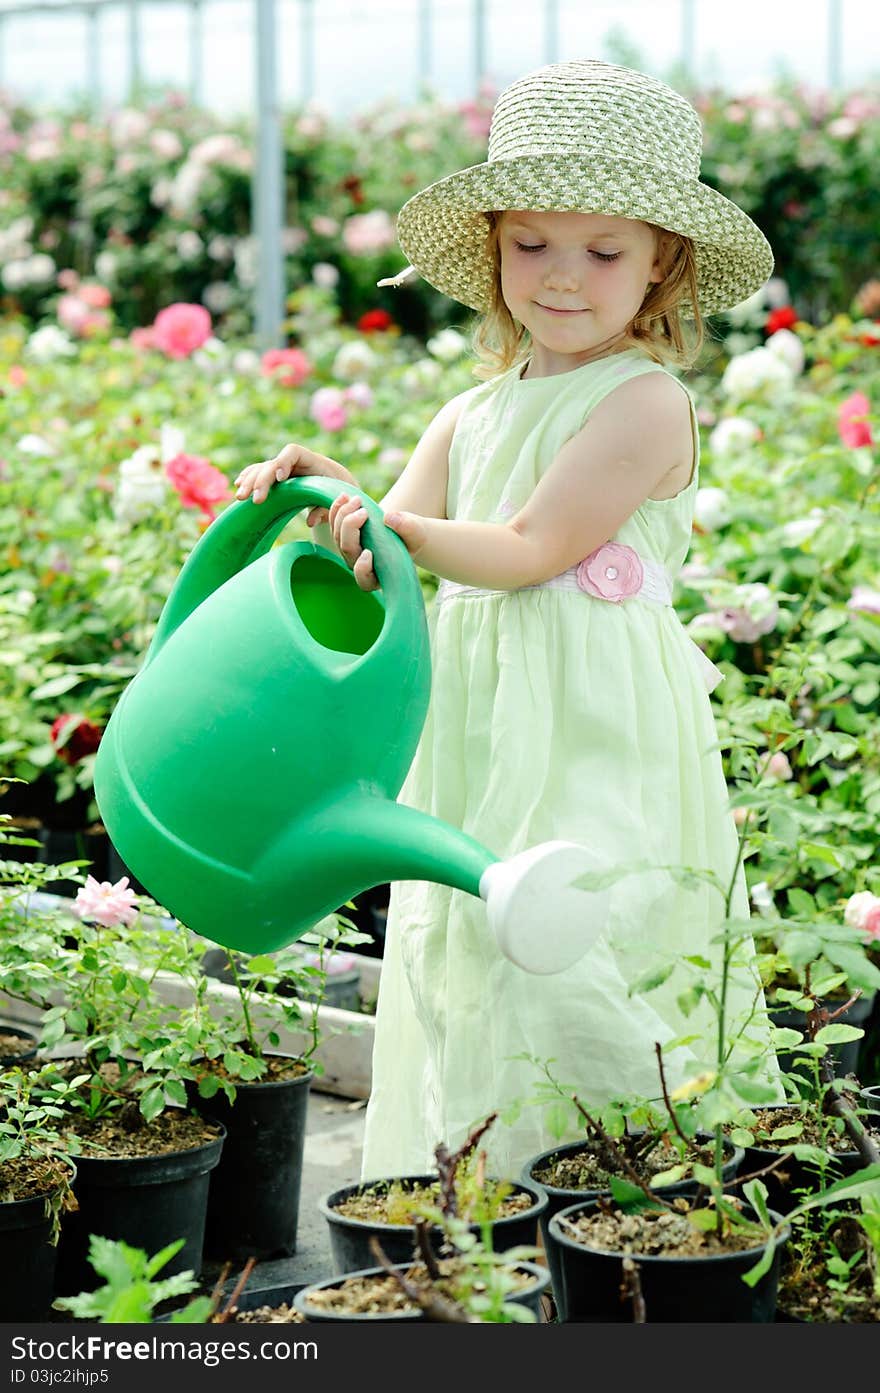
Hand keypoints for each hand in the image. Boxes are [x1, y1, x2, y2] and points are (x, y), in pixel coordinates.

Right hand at [234, 442, 357, 527]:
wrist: (334, 482)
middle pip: (272, 464)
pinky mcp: (274, 476)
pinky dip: (248, 478)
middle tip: (256, 500)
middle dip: (262, 481)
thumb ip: (325, 508)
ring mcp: (281, 467)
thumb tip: (310, 521)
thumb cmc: (337, 489)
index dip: (284, 462)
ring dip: (249, 482)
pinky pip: (258, 473)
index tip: (280, 478)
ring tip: (240, 498)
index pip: (293, 452)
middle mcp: (293, 461)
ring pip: (261, 469)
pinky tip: (239, 485)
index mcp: (310, 460)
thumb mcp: (335, 498)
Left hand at [329, 496, 426, 592]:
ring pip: (338, 535)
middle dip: (351, 528)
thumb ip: (408, 528)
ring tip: (358, 499)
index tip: (369, 552)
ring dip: (344, 515)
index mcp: (378, 575)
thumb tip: (389, 518)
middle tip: (364, 511)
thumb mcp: (416, 534)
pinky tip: (345, 497)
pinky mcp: (343, 536)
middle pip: (347, 550)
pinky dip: (337, 509)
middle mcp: (359, 566)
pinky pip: (333, 524)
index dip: (362, 568)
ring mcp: (349, 551)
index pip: (364, 580)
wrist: (403, 529)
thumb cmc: (411, 538)